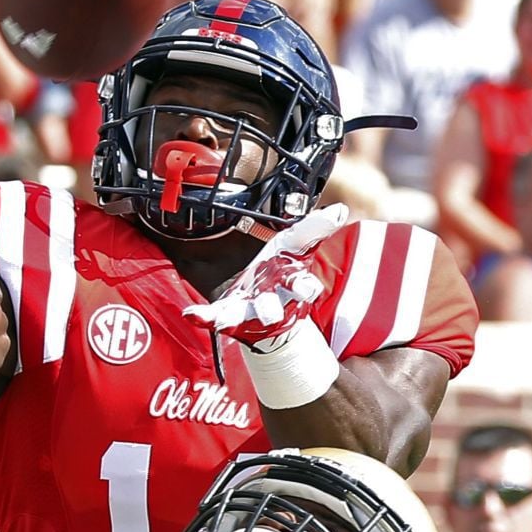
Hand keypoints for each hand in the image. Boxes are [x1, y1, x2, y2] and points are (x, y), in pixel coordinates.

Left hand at [183, 204, 347, 351]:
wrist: (265, 300)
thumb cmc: (281, 269)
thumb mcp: (296, 245)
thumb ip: (314, 229)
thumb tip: (340, 210)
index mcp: (291, 284)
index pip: (303, 287)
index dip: (306, 288)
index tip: (309, 290)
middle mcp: (272, 301)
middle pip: (273, 308)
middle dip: (271, 310)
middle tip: (270, 314)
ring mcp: (249, 310)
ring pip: (243, 316)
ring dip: (233, 318)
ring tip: (222, 321)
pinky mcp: (228, 313)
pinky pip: (214, 317)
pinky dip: (203, 317)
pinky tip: (191, 315)